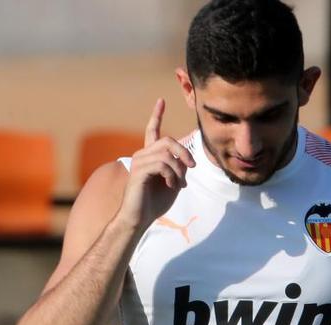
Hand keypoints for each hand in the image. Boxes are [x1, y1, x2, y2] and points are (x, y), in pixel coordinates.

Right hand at [115, 98, 195, 230]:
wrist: (140, 218)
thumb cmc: (155, 202)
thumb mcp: (174, 182)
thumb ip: (179, 168)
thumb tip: (185, 160)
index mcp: (150, 156)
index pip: (152, 131)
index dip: (156, 115)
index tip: (161, 100)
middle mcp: (142, 155)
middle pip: (168, 141)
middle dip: (185, 153)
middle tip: (192, 168)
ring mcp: (138, 162)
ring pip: (167, 154)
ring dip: (178, 170)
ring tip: (177, 184)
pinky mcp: (138, 171)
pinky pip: (162, 165)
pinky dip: (172, 176)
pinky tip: (171, 186)